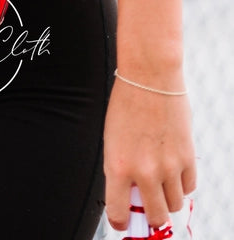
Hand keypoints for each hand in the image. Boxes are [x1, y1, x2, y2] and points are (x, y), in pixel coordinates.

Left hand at [103, 76, 195, 229]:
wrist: (149, 77)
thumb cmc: (126, 104)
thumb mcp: (112, 139)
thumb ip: (120, 169)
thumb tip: (130, 196)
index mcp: (117, 166)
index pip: (118, 214)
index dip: (120, 223)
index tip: (122, 223)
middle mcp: (143, 171)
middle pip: (154, 217)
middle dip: (150, 218)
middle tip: (147, 208)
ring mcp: (168, 166)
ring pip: (174, 205)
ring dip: (167, 200)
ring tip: (160, 184)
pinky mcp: (187, 157)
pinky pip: (189, 188)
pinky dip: (182, 185)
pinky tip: (173, 172)